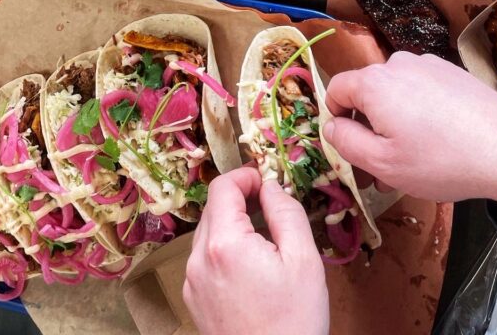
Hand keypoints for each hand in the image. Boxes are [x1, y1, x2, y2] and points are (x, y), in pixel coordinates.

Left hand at [183, 168, 328, 334]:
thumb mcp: (303, 259)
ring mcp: (192, 281)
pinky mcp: (194, 298)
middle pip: (213, 208)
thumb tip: (271, 185)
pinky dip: (225, 249)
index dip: (245, 176)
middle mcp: (198, 259)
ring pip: (208, 232)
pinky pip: (205, 258)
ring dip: (233, 224)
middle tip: (271, 208)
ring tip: (265, 241)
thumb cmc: (294, 321)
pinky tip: (252, 267)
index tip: (267, 180)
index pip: (222, 187)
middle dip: (241, 199)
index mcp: (223, 243)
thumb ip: (286, 211)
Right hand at [323, 52, 496, 218]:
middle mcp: (397, 63)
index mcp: (374, 82)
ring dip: (396, 120)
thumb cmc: (440, 161)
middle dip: (370, 126)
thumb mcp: (382, 164)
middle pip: (367, 92)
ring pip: (395, 92)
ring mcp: (428, 64)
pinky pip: (421, 89)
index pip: (336, 90)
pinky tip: (441, 138)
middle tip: (386, 166)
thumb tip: (331, 126)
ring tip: (417, 156)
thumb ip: (345, 143)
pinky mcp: (452, 71)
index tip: (355, 150)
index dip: (338, 121)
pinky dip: (420, 110)